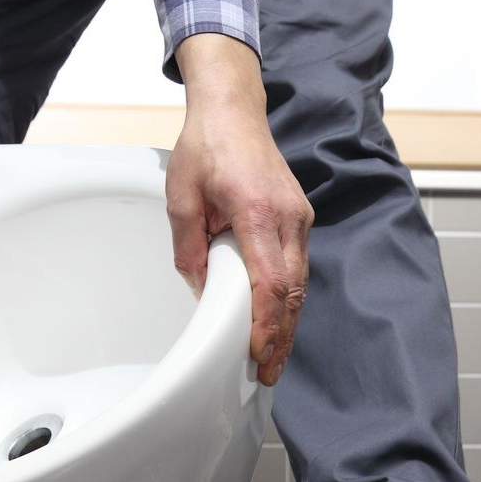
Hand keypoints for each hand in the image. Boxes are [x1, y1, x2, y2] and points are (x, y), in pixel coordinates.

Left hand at [170, 34, 311, 387]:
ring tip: (273, 356)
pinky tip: (277, 321)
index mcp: (257, 211)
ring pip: (299, 286)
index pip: (270, 282)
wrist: (233, 109)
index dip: (266, 324)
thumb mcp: (180, 195)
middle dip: (281, 337)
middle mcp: (287, 218)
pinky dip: (288, 301)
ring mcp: (299, 220)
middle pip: (292, 293)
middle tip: (269, 372)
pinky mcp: (300, 221)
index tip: (258, 354)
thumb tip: (199, 289)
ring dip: (287, 324)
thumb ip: (189, 246)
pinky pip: (298, 270)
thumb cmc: (205, 146)